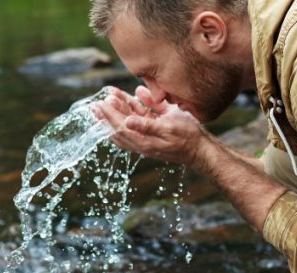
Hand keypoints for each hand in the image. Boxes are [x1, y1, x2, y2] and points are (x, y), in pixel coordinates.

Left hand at [92, 86, 206, 165]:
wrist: (202, 150)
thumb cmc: (188, 138)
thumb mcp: (169, 128)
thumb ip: (147, 125)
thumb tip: (127, 122)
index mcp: (143, 141)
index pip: (120, 128)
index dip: (108, 116)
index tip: (99, 104)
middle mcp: (142, 141)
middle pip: (120, 127)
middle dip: (107, 115)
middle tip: (95, 104)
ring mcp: (148, 137)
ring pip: (128, 124)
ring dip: (118, 111)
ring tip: (107, 99)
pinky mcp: (155, 133)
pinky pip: (139, 122)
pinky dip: (132, 111)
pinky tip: (132, 98)